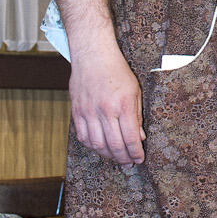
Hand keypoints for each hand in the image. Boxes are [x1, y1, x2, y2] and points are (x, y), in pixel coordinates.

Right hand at [68, 42, 145, 165]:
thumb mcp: (135, 91)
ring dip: (108, 155)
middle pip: (114, 145)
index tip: (139, 159)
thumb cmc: (116, 70)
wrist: (93, 55)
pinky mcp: (77, 111)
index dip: (136, 153)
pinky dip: (92, 146)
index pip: (130, 138)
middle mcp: (105, 110)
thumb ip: (136, 116)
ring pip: (97, 144)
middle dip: (124, 158)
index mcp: (123, 105)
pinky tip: (100, 147)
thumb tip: (139, 138)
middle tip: (128, 163)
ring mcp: (88, 112)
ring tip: (116, 157)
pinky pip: (83, 136)